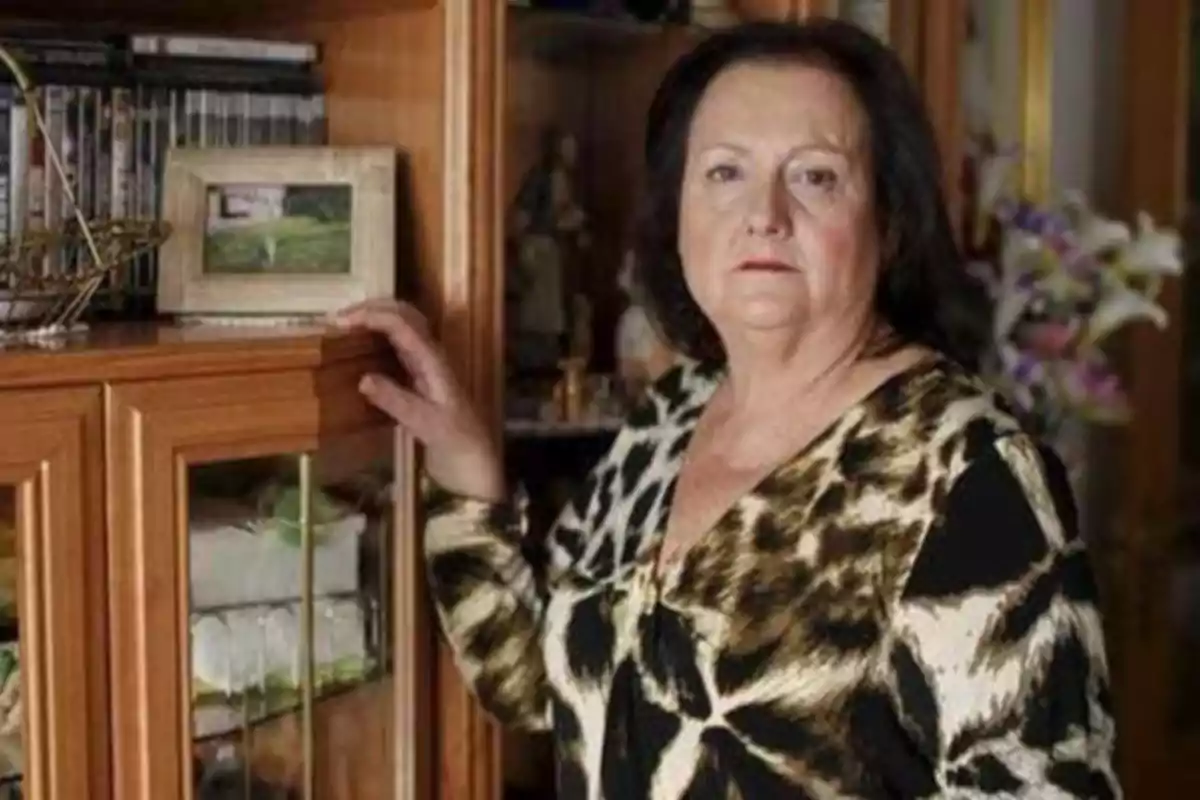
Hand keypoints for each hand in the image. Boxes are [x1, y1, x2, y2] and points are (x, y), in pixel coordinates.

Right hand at [330, 298, 505, 502]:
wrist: (475, 461)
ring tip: (346, 326)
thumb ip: (396, 401)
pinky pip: (400, 346)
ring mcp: (427, 365)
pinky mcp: (422, 377)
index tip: (339, 322)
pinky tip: (362, 348)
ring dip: (376, 318)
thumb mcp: (424, 424)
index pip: (400, 323)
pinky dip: (379, 338)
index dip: (370, 316)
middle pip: (403, 314)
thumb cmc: (455, 441)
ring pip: (402, 326)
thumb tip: (363, 378)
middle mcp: (431, 355)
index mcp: (433, 360)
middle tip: (338, 319)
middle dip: (372, 308)